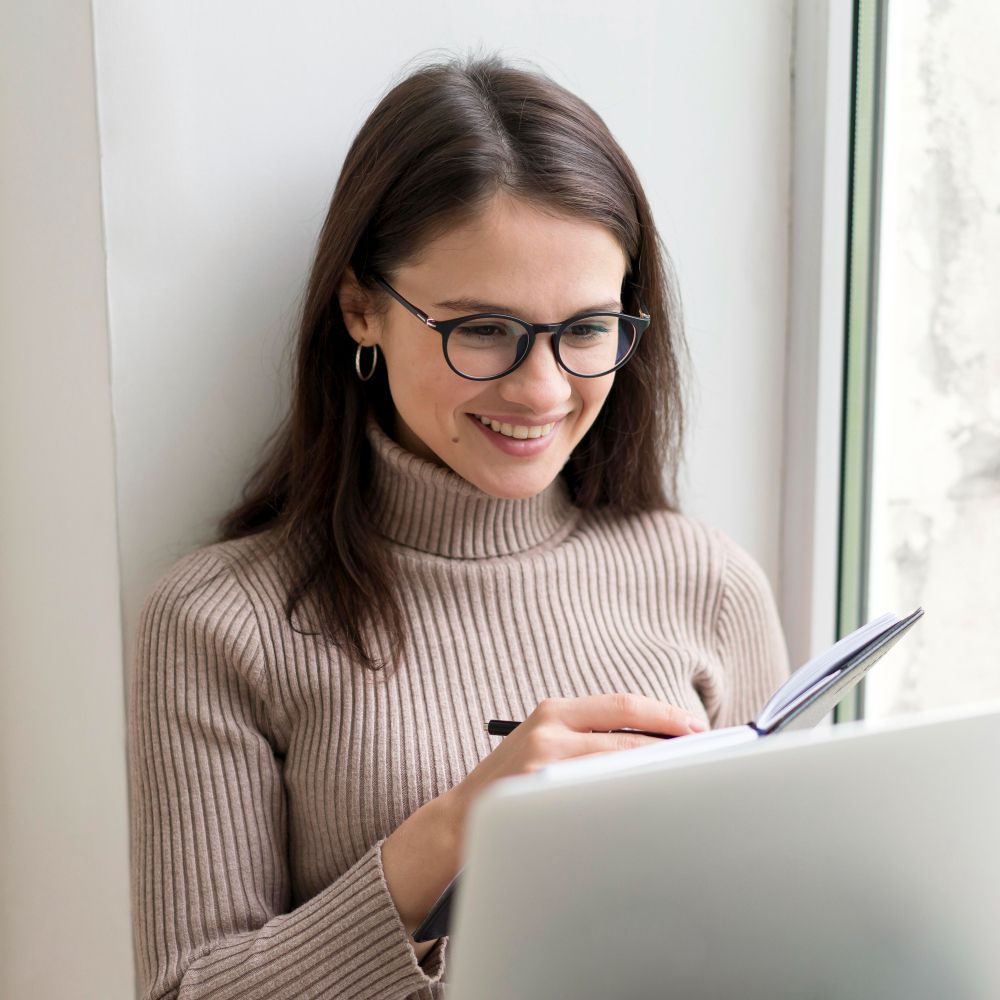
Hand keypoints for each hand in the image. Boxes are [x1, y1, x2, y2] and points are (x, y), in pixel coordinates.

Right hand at [441, 693, 706, 849]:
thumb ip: (587, 738)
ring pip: (619, 766)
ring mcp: (543, 763)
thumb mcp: (543, 745)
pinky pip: (598, 798)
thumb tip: (655, 744)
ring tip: (685, 785)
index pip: (623, 704)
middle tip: (703, 760)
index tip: (695, 728)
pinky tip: (648, 811)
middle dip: (671, 747)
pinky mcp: (539, 797)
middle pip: (628, 733)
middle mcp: (548, 729)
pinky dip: (629, 803)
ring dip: (655, 776)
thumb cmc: (510, 787)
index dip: (665, 715)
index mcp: (552, 711)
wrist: (456, 824)